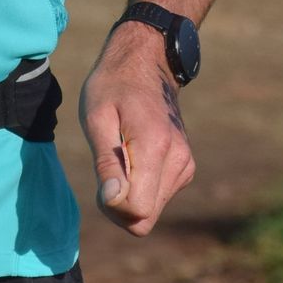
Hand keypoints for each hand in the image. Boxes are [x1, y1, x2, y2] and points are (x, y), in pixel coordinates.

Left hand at [78, 19, 196, 236]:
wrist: (146, 63)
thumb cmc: (113, 87)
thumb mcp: (97, 118)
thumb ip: (107, 162)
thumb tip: (114, 200)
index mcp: (155, 146)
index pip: (137, 210)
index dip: (111, 204)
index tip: (102, 179)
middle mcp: (178, 160)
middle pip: (144, 218)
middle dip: (119, 206)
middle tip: (106, 172)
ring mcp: (186, 164)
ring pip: (151, 212)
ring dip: (129, 197)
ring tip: (119, 158)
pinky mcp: (186, 168)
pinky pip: (157, 199)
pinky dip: (141, 188)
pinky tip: (133, 159)